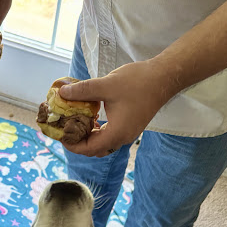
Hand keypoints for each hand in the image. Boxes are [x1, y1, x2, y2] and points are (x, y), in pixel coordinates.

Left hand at [59, 60, 176, 156]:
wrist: (164, 77)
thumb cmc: (138, 82)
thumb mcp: (106, 85)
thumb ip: (83, 91)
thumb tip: (62, 93)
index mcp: (116, 133)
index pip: (88, 149)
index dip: (72, 145)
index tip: (61, 135)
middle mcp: (122, 138)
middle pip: (94, 149)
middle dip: (78, 142)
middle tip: (65, 129)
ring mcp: (127, 134)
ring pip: (102, 144)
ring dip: (88, 136)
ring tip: (76, 123)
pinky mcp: (130, 127)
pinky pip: (109, 136)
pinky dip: (98, 131)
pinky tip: (91, 117)